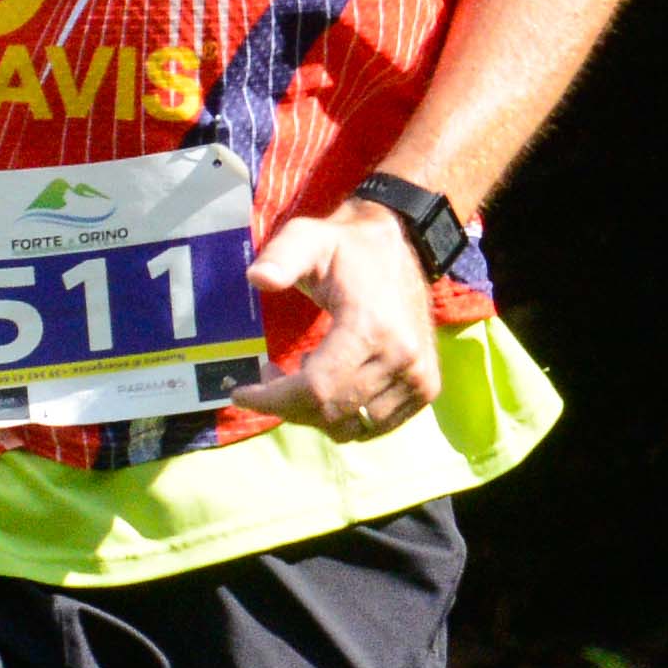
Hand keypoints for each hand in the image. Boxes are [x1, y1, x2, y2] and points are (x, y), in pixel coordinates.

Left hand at [247, 201, 440, 437]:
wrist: (405, 247)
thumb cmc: (348, 248)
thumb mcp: (307, 239)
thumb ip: (280, 257)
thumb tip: (257, 278)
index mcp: (373, 327)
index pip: (316, 389)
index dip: (272, 400)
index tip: (240, 392)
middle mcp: (403, 360)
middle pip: (330, 413)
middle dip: (287, 405)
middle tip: (268, 376)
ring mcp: (418, 379)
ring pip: (350, 427)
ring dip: (315, 412)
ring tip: (303, 374)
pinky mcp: (426, 390)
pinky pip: (374, 427)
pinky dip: (345, 416)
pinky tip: (334, 382)